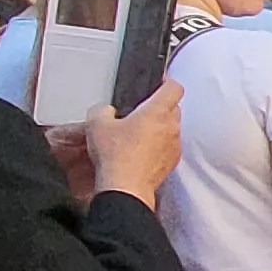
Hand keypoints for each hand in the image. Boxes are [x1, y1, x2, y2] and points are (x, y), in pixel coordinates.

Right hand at [82, 84, 183, 201]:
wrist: (125, 187)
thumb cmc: (116, 156)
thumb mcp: (96, 124)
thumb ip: (102, 109)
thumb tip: (106, 111)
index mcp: (157, 111)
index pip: (174, 87)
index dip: (167, 82)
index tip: (158, 83)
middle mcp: (171, 127)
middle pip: (174, 108)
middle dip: (161, 106)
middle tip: (142, 111)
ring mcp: (174, 146)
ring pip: (172, 128)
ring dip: (160, 127)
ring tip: (139, 133)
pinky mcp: (171, 162)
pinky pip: (169, 147)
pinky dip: (160, 146)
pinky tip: (141, 151)